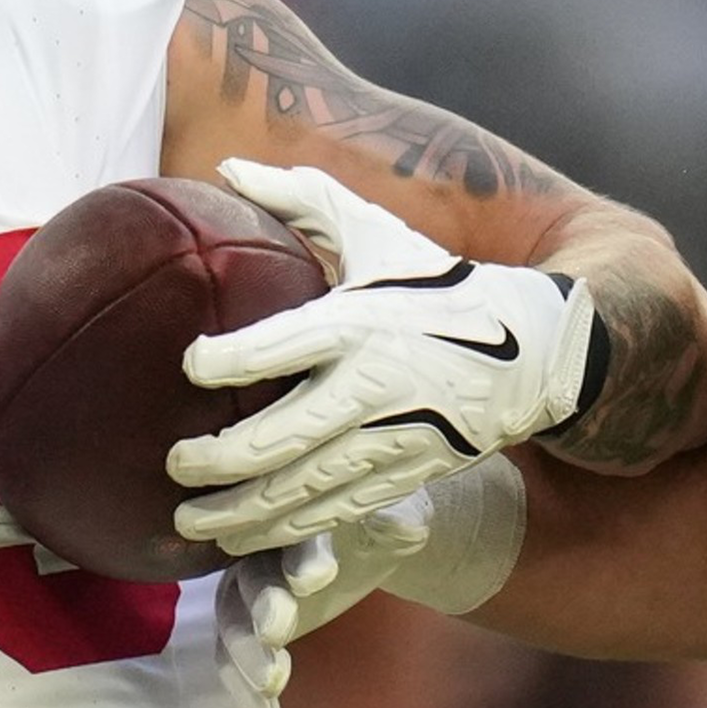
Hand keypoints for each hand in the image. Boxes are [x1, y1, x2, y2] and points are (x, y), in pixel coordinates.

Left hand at [169, 160, 595, 551]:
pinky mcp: (407, 474)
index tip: (189, 364)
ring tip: (189, 523)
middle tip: (175, 463)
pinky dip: (288, 533)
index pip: (288, 342)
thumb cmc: (434, 284)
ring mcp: (394, 437)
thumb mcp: (376, 233)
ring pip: (309, 488)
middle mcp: (375, 384)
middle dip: (224, 458)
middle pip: (289, 432)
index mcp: (360, 322)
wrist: (531, 350)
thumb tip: (226, 165)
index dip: (234, 358)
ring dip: (246, 513)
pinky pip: (339, 512)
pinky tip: (241, 541)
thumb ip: (303, 199)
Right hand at [213, 454, 530, 707]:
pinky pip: (234, 667)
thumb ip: (396, 530)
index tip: (319, 579)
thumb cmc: (377, 530)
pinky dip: (248, 698)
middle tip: (278, 632)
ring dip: (249, 657)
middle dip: (264, 607)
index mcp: (296, 523)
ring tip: (272, 686)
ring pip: (234, 627)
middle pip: (253, 582)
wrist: (366, 546)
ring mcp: (245, 595)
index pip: (295, 538)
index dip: (303, 557)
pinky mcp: (244, 632)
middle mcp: (259, 555)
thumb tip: (409, 529)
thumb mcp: (395, 524)